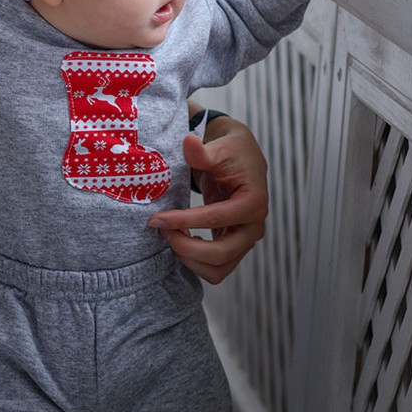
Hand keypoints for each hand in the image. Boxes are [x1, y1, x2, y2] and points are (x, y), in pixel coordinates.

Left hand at [148, 115, 267, 283]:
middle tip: (161, 231)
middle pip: (220, 254)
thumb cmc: (230, 154)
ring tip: (170, 237)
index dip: (183, 221)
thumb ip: (202, 151)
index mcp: (254, 202)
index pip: (216, 219)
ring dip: (189, 259)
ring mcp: (245, 241)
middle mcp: (254, 227)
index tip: (157, 219)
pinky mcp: (235, 248)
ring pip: (217, 269)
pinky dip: (195, 262)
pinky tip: (181, 241)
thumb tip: (189, 143)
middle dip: (185, 247)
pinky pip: (215, 269)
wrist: (240, 162)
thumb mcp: (218, 148)